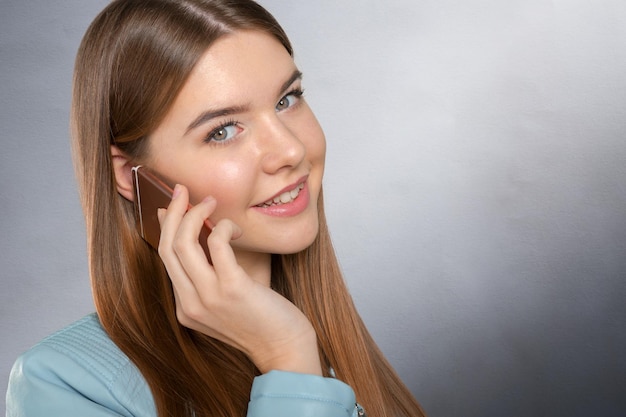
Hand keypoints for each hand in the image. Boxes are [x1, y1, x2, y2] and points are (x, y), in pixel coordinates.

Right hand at [157, 184, 321, 374]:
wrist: (285, 348)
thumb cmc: (262, 320)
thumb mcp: (226, 301)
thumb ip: (210, 277)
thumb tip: (205, 237)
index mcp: (185, 308)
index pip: (164, 258)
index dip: (165, 226)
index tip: (170, 206)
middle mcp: (190, 304)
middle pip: (167, 247)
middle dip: (172, 212)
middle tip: (182, 190)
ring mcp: (208, 298)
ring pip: (183, 243)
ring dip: (194, 213)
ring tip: (210, 201)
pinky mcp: (232, 288)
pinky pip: (215, 244)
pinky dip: (222, 227)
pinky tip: (234, 228)